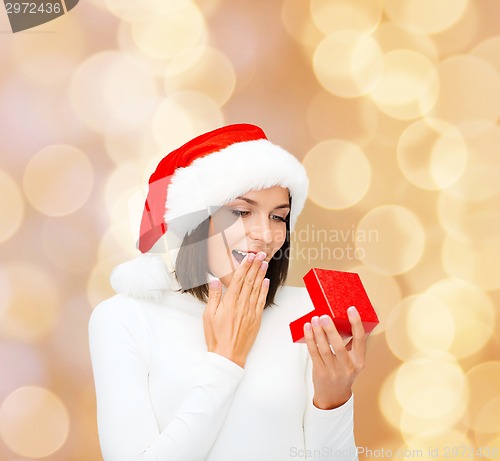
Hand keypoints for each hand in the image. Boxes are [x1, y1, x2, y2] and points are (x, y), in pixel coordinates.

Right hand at [203, 252, 269, 367]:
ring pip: (257, 288)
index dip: (245, 266)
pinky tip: (266, 281)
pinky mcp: (256, 319)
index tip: (249, 256)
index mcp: (229, 302)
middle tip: (261, 254)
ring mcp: (250, 311)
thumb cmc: (216, 336)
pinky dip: (264, 290)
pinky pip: (261, 301)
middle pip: (250, 281)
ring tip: (265, 263)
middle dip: (255, 266)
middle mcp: (242, 305)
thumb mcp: (208, 315)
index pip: (238, 279)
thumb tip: (214, 280)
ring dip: (261, 274)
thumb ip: (214, 296)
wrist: (228, 355)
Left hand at [304, 306, 368, 409]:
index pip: (360, 340)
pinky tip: (308, 329)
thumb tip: (345, 320)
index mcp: (359, 361)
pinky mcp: (320, 372)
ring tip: (314, 320)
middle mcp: (347, 367)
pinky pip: (314, 353)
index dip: (356, 323)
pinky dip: (310, 339)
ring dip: (318, 332)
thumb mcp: (353, 361)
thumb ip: (351, 344)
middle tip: (324, 316)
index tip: (351, 310)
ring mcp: (333, 371)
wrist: (334, 396)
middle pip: (339, 346)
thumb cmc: (343, 373)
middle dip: (330, 330)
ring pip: (324, 349)